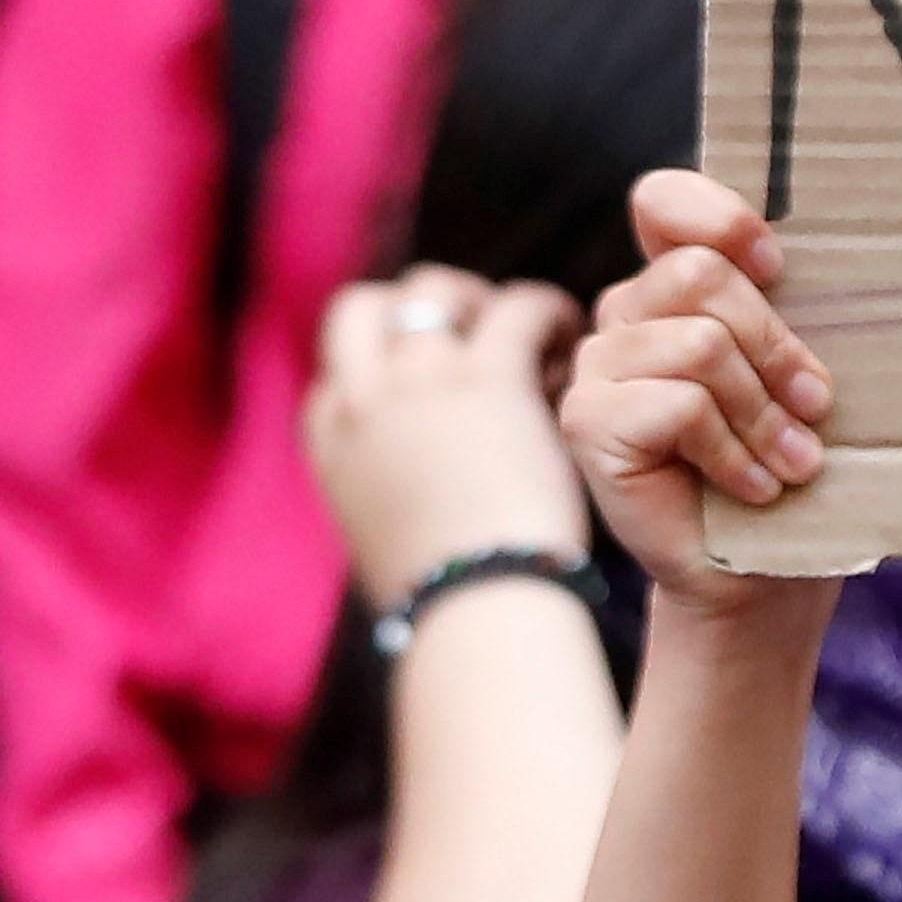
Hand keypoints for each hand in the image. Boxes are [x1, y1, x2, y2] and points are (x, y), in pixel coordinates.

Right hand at [312, 268, 596, 594]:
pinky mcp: (488, 378)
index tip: (447, 389)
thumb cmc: (446, 599)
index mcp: (328, 436)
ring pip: (437, 290)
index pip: (342, 368)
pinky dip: (550, 316)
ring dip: (483, 303)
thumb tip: (420, 491)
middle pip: (368, 306)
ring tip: (533, 339)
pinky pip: (520, 309)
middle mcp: (361, 396)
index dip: (395, 365)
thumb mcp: (387, 540)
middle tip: (478, 335)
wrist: (475, 611)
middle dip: (419, 309)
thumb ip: (390, 494)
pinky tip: (572, 345)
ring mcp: (419, 379)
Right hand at [562, 169, 832, 601]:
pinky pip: (678, 405)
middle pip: (703, 275)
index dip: (720, 218)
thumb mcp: (797, 376)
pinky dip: (732, 452)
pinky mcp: (585, 421)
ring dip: (762, 412)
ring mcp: (597, 365)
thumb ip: (786, 316)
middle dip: (776, 346)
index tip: (778, 267)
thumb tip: (807, 272)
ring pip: (700, 344)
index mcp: (673, 286)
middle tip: (816, 408)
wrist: (757, 572)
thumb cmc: (786, 465)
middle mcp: (624, 313)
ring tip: (794, 462)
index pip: (664, 202)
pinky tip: (752, 488)